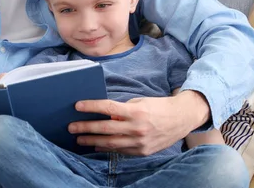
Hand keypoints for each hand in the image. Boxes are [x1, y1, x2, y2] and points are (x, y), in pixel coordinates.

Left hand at [68, 90, 210, 155]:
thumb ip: (123, 109)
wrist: (181, 119)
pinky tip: (97, 145)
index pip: (108, 107)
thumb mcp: (140, 102)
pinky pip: (120, 150)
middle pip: (105, 128)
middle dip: (86, 128)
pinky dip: (107, 148)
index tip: (77, 106)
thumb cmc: (159, 107)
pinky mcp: (142, 152)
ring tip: (79, 139)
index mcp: (136, 111)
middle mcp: (137, 128)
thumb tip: (106, 114)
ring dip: (92, 141)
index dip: (91, 106)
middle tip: (72, 127)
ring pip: (110, 143)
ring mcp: (139, 142)